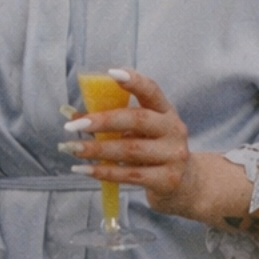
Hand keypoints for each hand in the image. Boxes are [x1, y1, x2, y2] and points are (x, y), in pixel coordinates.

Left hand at [55, 68, 258, 232]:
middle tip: (74, 124)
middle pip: (137, 120)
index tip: (111, 73)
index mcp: (166, 112)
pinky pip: (130, 175)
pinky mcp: (167, 180)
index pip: (152, 91)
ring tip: (71, 147)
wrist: (186, 185)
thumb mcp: (143, 132)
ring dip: (96, 149)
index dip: (134, 81)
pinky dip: (104, 172)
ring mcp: (173, 156)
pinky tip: (84, 169)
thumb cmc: (156, 151)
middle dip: (103, 121)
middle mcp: (173, 130)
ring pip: (130, 149)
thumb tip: (74, 115)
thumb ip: (116, 121)